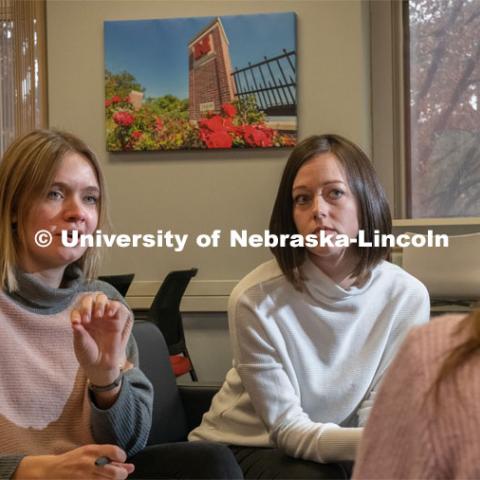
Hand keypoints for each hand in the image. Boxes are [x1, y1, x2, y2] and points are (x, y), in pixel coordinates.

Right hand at [13, 445, 133, 478]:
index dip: (122, 457)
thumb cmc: (73, 460)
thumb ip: (108, 458)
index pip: (114, 451)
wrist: (50, 471)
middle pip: (114, 473)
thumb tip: (129, 466)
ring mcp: (83, 477)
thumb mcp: (89, 453)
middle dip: (121, 474)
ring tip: (111, 478)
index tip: (122, 460)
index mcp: (91, 450)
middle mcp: (88, 463)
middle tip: (121, 473)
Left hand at [71, 293, 131, 385]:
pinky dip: (113, 306)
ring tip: (99, 315)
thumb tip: (75, 323)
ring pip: (102, 299)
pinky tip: (109, 314)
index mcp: (80, 321)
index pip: (77, 310)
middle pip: (90, 300)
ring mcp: (104, 317)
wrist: (101, 364)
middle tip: (88, 319)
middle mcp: (92, 317)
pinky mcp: (115, 320)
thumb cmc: (88, 354)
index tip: (77, 323)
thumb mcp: (80, 345)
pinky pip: (115, 307)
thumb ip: (78, 333)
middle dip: (88, 306)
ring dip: (100, 304)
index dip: (77, 313)